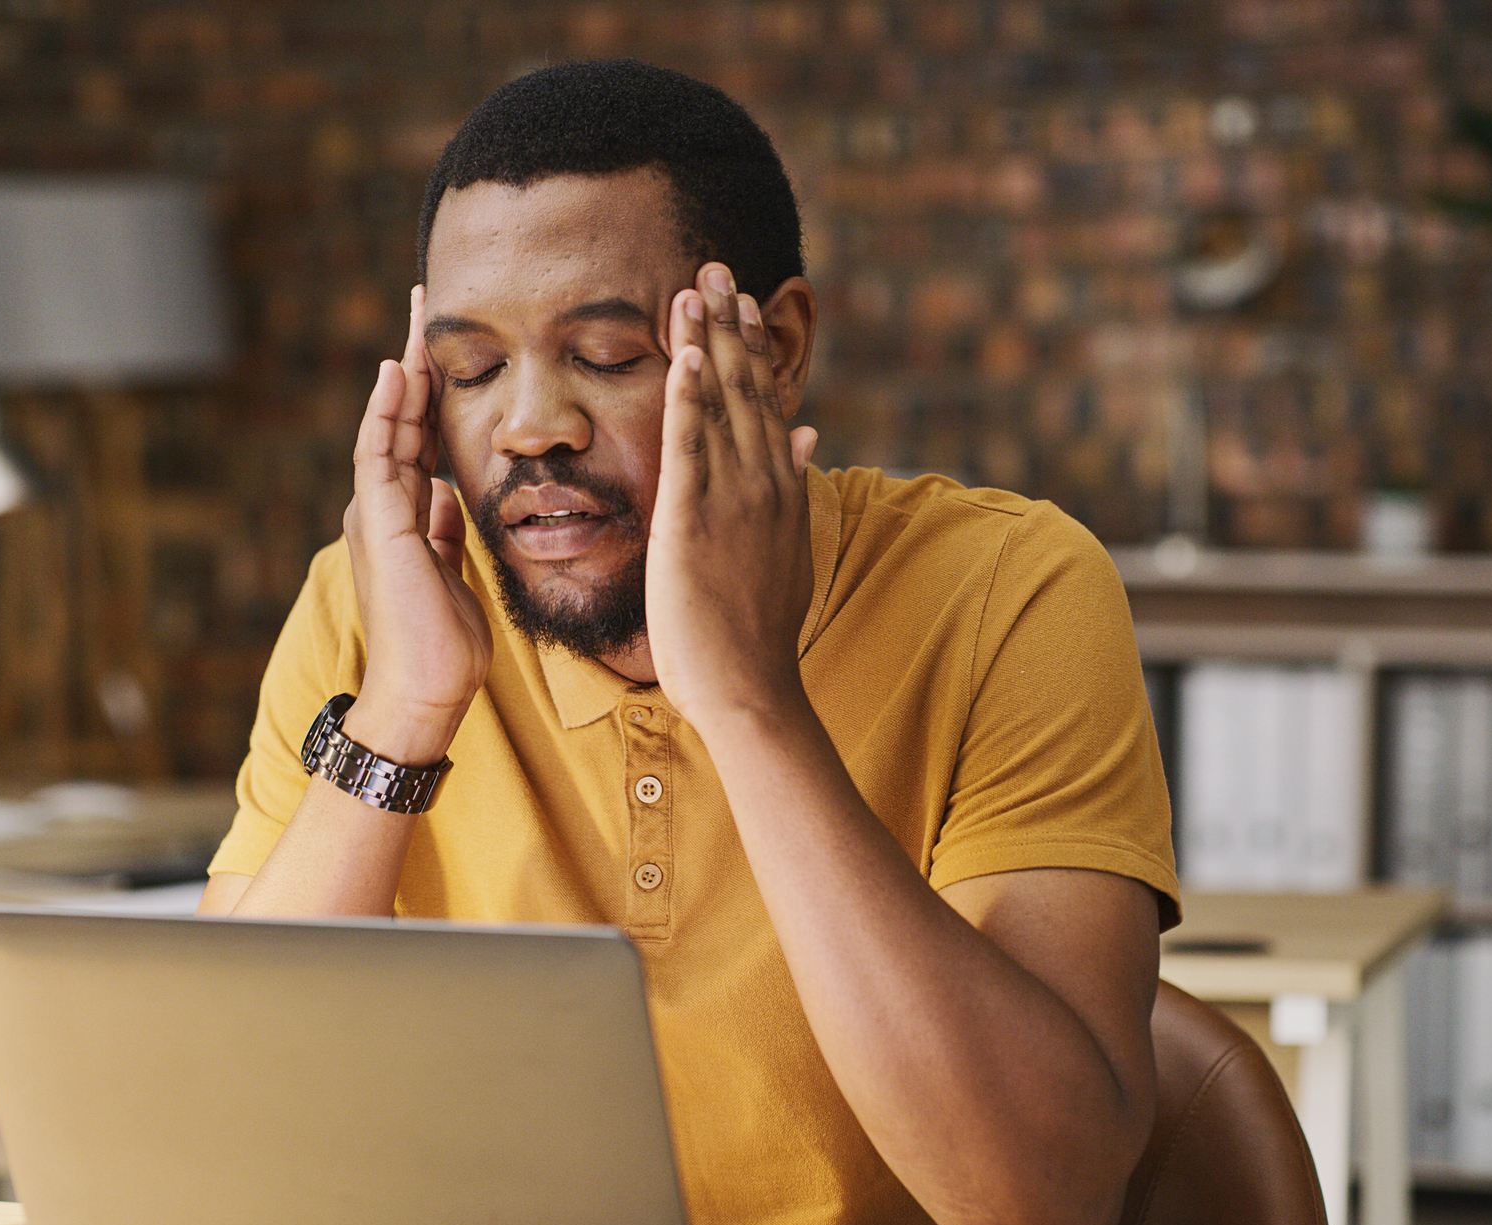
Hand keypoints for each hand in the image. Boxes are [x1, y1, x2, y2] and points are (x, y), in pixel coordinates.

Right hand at [340, 286, 490, 763]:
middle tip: (427, 301)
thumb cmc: (444, 645)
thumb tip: (445, 493)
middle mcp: (384, 507)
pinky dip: (387, 412)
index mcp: (403, 515)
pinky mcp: (383, 526)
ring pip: (387, 425)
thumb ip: (443, 530)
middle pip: (400, 417)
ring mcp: (377, 514)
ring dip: (402, 371)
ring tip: (416, 318)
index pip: (418, 435)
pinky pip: (381, 455)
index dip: (430, 388)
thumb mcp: (453, 572)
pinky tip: (400, 373)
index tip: (445, 341)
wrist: (426, 694)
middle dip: (415, 359)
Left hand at [647, 262, 819, 729]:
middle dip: (729, 324)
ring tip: (694, 287)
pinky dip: (687, 399)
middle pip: (745, 388)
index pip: (766, 402)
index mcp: (780, 489)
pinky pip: (690, 448)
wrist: (750, 690)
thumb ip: (795, 489)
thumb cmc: (757, 634)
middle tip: (714, 266)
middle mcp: (763, 483)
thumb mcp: (787, 552)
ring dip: (706, 342)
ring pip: (719, 405)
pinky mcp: (692, 522)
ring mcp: (732, 500)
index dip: (753, 347)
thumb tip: (809, 437)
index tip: (742, 300)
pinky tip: (683, 356)